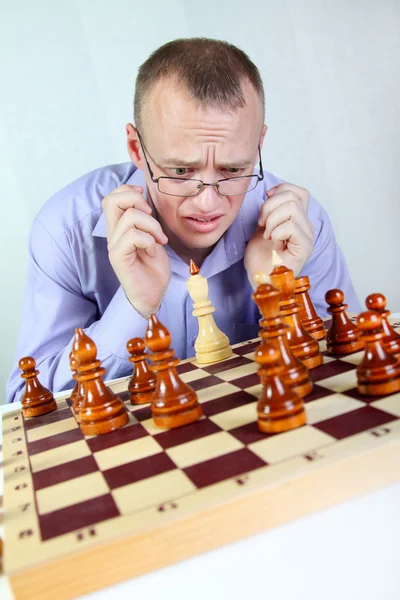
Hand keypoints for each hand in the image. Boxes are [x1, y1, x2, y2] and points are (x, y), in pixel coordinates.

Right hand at [102, 184, 170, 316]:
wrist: (153, 294)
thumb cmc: (153, 268)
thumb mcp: (152, 237)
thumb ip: (145, 220)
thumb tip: (145, 199)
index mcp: (119, 228)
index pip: (111, 198)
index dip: (127, 191)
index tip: (146, 201)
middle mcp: (113, 235)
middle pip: (111, 201)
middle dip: (137, 201)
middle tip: (152, 218)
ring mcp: (115, 246)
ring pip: (130, 217)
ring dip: (152, 226)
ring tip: (158, 241)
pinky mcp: (119, 258)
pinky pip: (133, 236)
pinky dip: (149, 241)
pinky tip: (152, 252)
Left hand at [244, 182, 313, 286]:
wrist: (260, 279)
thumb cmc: (260, 257)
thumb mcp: (263, 225)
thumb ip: (272, 209)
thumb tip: (272, 192)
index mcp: (298, 220)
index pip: (299, 192)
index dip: (280, 191)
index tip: (266, 202)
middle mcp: (306, 226)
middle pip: (292, 197)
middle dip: (269, 207)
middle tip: (262, 225)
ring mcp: (307, 237)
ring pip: (291, 208)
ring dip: (271, 221)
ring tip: (268, 236)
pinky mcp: (305, 247)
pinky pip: (290, 226)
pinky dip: (276, 233)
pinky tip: (273, 244)